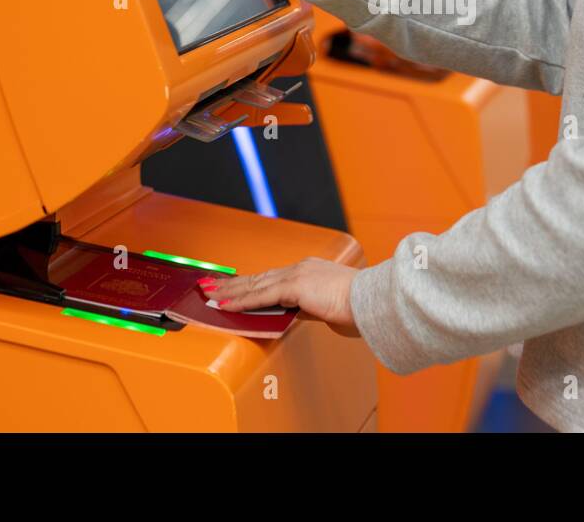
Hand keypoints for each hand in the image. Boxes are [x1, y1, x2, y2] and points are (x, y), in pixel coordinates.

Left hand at [201, 258, 360, 337]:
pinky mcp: (295, 286)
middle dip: (234, 282)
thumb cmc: (361, 308)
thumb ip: (310, 308)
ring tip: (211, 294)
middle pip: (259, 277)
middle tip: (211, 285)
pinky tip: (226, 304)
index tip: (236, 285)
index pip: (273, 277)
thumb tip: (296, 315)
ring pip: (256, 284)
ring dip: (230, 290)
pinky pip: (262, 295)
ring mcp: (298, 275)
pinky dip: (241, 300)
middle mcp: (302, 268)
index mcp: (311, 271)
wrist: (373, 302)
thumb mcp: (330, 307)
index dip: (252, 282)